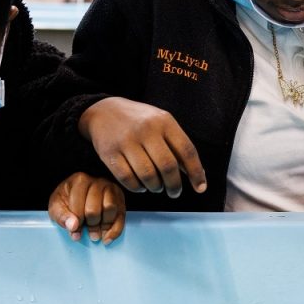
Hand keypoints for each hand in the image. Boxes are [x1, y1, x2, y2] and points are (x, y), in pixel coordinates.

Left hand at [48, 172, 125, 243]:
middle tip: (87, 234)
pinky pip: (121, 215)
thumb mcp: (56, 207)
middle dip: (91, 226)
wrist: (77, 195)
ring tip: (96, 235)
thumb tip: (73, 226)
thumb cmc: (66, 201)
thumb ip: (62, 217)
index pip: (79, 205)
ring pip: (111, 209)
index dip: (76, 222)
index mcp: (80, 181)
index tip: (74, 231)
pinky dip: (115, 230)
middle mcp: (98, 181)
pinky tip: (107, 239)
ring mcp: (111, 189)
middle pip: (95, 209)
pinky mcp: (120, 198)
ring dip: (104, 226)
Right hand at [79, 97, 206, 197]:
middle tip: (174, 192)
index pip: (186, 150)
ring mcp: (126, 141)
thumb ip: (177, 144)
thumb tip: (196, 173)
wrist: (103, 111)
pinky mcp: (110, 153)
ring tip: (156, 187)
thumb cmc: (139, 121)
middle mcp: (146, 130)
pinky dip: (138, 188)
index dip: (196, 172)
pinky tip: (141, 185)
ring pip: (148, 176)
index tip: (200, 188)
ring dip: (156, 187)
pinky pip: (128, 179)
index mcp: (164, 121)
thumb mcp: (160, 123)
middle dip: (174, 185)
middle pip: (168, 167)